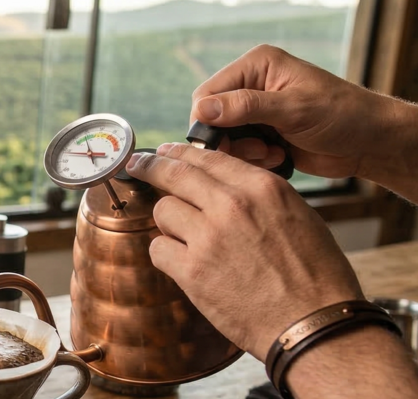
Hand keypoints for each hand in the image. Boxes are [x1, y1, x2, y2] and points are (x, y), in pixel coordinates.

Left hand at [125, 143, 363, 359]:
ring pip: (163, 211)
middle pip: (175, 174)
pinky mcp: (192, 271)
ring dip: (168, 224)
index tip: (164, 152)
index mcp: (263, 188)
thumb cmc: (315, 275)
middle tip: (138, 166)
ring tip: (186, 240)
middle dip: (152, 168)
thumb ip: (259, 198)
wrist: (311, 322)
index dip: (180, 153)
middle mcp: (232, 205)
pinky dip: (165, 255)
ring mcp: (208, 237)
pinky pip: (158, 249)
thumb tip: (226, 190)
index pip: (209, 158)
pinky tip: (182, 265)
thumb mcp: (299, 217)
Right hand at [192, 45, 406, 180]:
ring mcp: (256, 112)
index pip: (207, 94)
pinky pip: (238, 152)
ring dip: (242, 153)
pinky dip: (252, 160)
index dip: (208, 122)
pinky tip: (277, 157)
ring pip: (223, 139)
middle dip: (228, 141)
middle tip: (257, 150)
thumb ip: (246, 107)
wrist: (368, 142)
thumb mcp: (293, 109)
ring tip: (270, 154)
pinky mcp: (261, 134)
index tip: (224, 144)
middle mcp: (251, 86)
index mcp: (257, 66)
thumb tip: (202, 109)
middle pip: (211, 119)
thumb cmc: (341, 115)